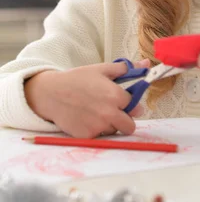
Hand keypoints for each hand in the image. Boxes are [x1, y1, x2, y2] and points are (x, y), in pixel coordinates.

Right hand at [24, 59, 149, 137]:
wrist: (51, 93)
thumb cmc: (77, 79)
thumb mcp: (102, 69)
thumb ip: (126, 69)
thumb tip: (147, 64)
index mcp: (116, 96)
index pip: (135, 106)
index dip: (128, 103)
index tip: (121, 100)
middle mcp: (110, 113)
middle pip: (130, 126)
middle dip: (125, 120)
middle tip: (113, 111)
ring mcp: (99, 126)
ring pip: (114, 131)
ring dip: (110, 125)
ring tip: (96, 112)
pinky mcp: (88, 136)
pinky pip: (100, 137)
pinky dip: (96, 130)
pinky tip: (86, 119)